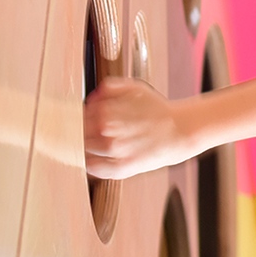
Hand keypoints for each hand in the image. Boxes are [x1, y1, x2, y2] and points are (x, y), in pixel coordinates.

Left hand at [83, 77, 197, 179]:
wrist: (179, 131)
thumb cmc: (157, 109)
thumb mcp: (135, 88)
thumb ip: (111, 87)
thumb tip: (92, 95)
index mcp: (106, 111)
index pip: (78, 115)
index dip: (77, 116)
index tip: (77, 118)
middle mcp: (106, 132)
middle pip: (78, 133)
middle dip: (79, 131)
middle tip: (82, 131)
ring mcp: (113, 152)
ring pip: (83, 151)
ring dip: (83, 146)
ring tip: (91, 142)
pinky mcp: (120, 169)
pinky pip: (94, 169)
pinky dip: (89, 164)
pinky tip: (94, 157)